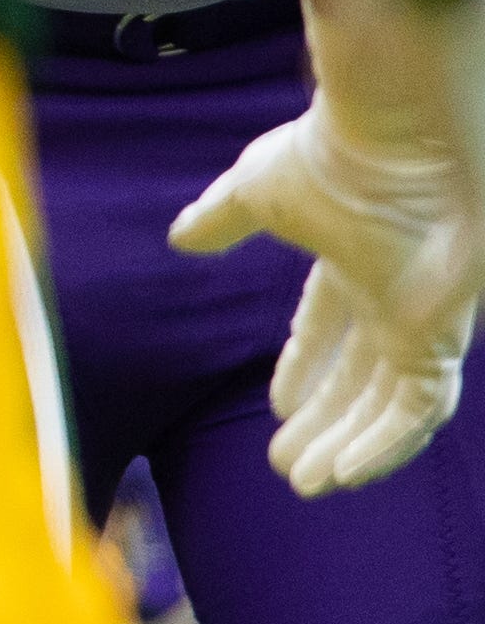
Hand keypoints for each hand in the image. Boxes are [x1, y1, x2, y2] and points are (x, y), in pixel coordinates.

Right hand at [175, 0, 484, 493]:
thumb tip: (180, 239)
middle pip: (361, 376)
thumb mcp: (255, 190)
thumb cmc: (326, 153)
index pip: (330, 326)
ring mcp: (421, 318)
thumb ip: (220, 219)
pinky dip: (387, 444)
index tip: (277, 407)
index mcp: (353, 258)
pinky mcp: (443, 336)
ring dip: (354, 446)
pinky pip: (423, 409)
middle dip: (326, 422)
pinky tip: (347, 471)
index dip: (305, 368)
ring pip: (392, 404)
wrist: (392, 140)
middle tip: (287, 465)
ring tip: (310, 483)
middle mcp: (393, 294)